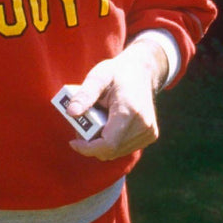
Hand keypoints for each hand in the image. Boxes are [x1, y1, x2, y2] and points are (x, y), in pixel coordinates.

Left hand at [65, 36, 167, 160]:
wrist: (142, 71)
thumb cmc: (117, 73)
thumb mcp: (97, 77)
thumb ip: (84, 95)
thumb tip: (71, 113)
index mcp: (129, 111)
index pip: (108, 144)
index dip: (88, 148)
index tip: (73, 142)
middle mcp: (143, 125)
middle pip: (111, 150)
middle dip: (91, 143)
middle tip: (81, 123)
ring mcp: (149, 132)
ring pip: (117, 151)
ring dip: (101, 142)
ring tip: (94, 120)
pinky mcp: (150, 135)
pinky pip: (124, 147)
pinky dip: (112, 141)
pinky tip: (108, 123)